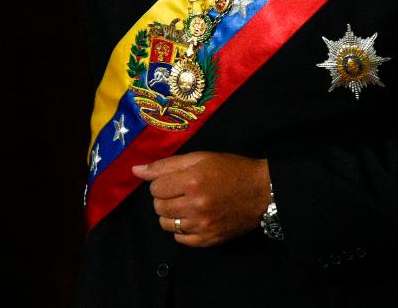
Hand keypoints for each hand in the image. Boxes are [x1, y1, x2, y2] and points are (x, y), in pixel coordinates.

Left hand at [133, 152, 270, 247]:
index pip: (155, 187)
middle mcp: (195, 205)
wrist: (262, 191)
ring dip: (171, 214)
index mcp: (192, 180)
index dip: (162, 182)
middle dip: (165, 198)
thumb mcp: (201, 158)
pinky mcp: (209, 240)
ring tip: (186, 205)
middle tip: (181, 192)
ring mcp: (202, 225)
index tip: (175, 180)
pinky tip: (194, 218)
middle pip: (158, 207)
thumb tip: (135, 170)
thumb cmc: (231, 170)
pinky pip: (180, 239)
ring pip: (166, 224)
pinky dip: (182, 230)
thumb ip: (166, 164)